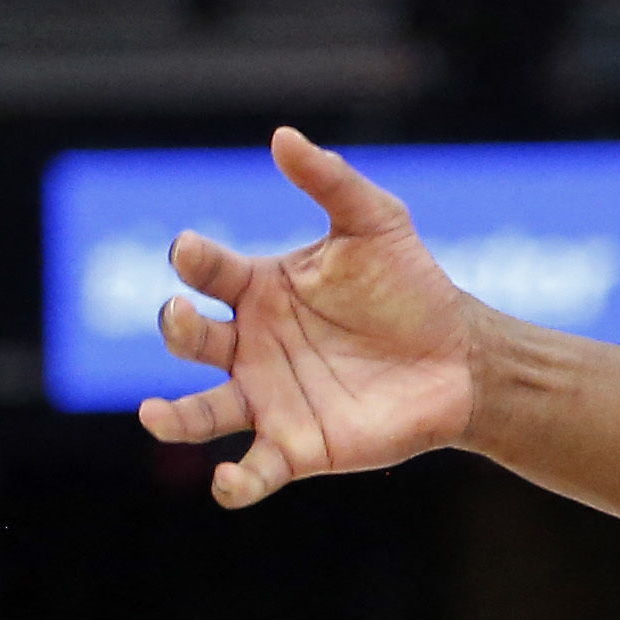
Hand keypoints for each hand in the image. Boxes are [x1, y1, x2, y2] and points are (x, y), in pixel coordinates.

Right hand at [137, 129, 478, 507]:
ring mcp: (268, 398)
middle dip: (175, 327)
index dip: (192, 259)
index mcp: (258, 288)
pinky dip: (234, 484)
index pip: (207, 271)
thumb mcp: (378, 224)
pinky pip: (253, 470)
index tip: (190, 252)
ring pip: (201, 412)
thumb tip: (283, 136)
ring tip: (156, 415)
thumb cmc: (412, 288)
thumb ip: (331, 182)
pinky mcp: (297, 446)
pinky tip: (228, 483)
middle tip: (182, 316)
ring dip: (173, 417)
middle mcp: (249, 345)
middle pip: (189, 338)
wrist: (463, 357)